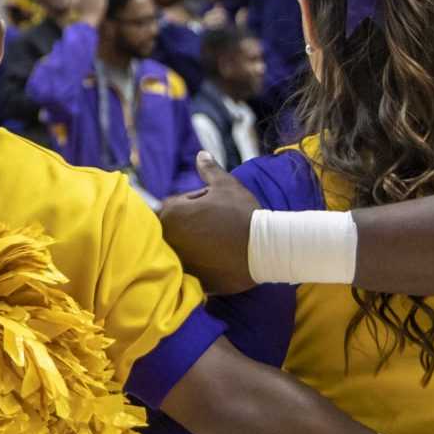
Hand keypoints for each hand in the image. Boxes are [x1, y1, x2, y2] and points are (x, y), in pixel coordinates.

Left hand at [158, 152, 259, 293]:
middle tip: (210, 231)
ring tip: (212, 247)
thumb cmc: (243, 213)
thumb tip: (201, 154)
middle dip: (183, 230)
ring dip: (188, 249)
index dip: (185, 209)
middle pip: (169, 232)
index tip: (203, 213)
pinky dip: (196, 268)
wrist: (266, 248)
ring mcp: (179, 262)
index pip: (167, 209)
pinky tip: (214, 263)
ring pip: (177, 253)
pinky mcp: (191, 279)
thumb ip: (209, 170)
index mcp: (171, 214)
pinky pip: (188, 273)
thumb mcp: (226, 186)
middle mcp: (168, 239)